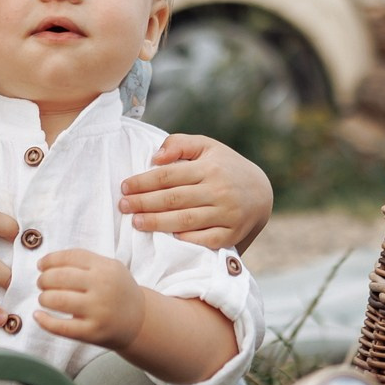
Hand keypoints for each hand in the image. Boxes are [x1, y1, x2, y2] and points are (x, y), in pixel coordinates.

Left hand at [34, 249, 146, 351]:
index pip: (69, 257)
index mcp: (106, 268)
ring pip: (57, 300)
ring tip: (44, 298)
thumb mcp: (110, 268)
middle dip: (44, 280)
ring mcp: (98, 311)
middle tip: (42, 283)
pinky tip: (38, 316)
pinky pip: (61, 327)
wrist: (140, 320)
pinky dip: (44, 321)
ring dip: (43, 298)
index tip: (41, 265)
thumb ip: (84, 262)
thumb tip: (46, 263)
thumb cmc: (118, 291)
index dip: (49, 260)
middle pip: (59, 277)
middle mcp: (103, 287)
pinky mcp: (92, 332)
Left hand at [120, 134, 273, 250]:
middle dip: (144, 203)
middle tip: (123, 206)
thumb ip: (179, 144)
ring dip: (157, 223)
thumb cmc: (225, 167)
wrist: (262, 192)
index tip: (124, 187)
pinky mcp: (232, 234)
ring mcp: (227, 214)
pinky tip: (167, 237)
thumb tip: (155, 158)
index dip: (143, 182)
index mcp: (210, 167)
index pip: (168, 175)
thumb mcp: (207, 146)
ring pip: (185, 221)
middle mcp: (219, 190)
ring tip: (136, 222)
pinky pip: (205, 240)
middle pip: (173, 199)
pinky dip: (185, 240)